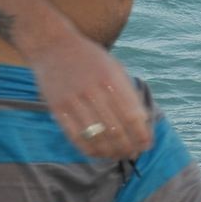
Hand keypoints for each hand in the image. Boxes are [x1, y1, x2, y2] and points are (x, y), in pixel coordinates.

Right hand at [30, 30, 153, 160]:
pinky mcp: (57, 109)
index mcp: (112, 80)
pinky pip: (76, 138)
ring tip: (119, 155)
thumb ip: (128, 94)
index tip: (147, 144)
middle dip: (129, 147)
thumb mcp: (115, 68)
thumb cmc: (90, 59)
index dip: (142, 135)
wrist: (53, 45)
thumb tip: (144, 124)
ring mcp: (73, 101)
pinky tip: (99, 153)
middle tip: (134, 153)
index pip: (133, 117)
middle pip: (117, 130)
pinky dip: (90, 150)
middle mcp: (93, 91)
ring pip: (97, 138)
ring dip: (111, 152)